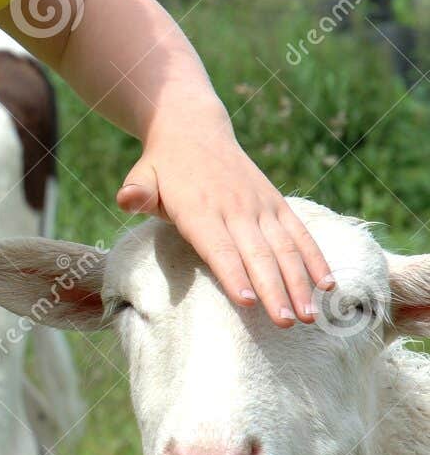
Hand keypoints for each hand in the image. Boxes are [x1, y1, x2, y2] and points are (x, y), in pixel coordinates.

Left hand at [117, 119, 333, 327]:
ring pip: (284, 248)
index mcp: (199, 209)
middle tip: (284, 323)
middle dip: (273, 290)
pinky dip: (315, 257)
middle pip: (256, 254)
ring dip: (299, 282)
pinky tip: (328, 283)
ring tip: (308, 314)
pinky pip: (299, 233)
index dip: (233, 274)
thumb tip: (126, 199)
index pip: (218, 247)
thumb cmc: (163, 167)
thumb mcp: (144, 176)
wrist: (193, 130)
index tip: (248, 302)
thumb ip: (138, 192)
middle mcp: (234, 208)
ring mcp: (259, 206)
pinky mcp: (275, 203)